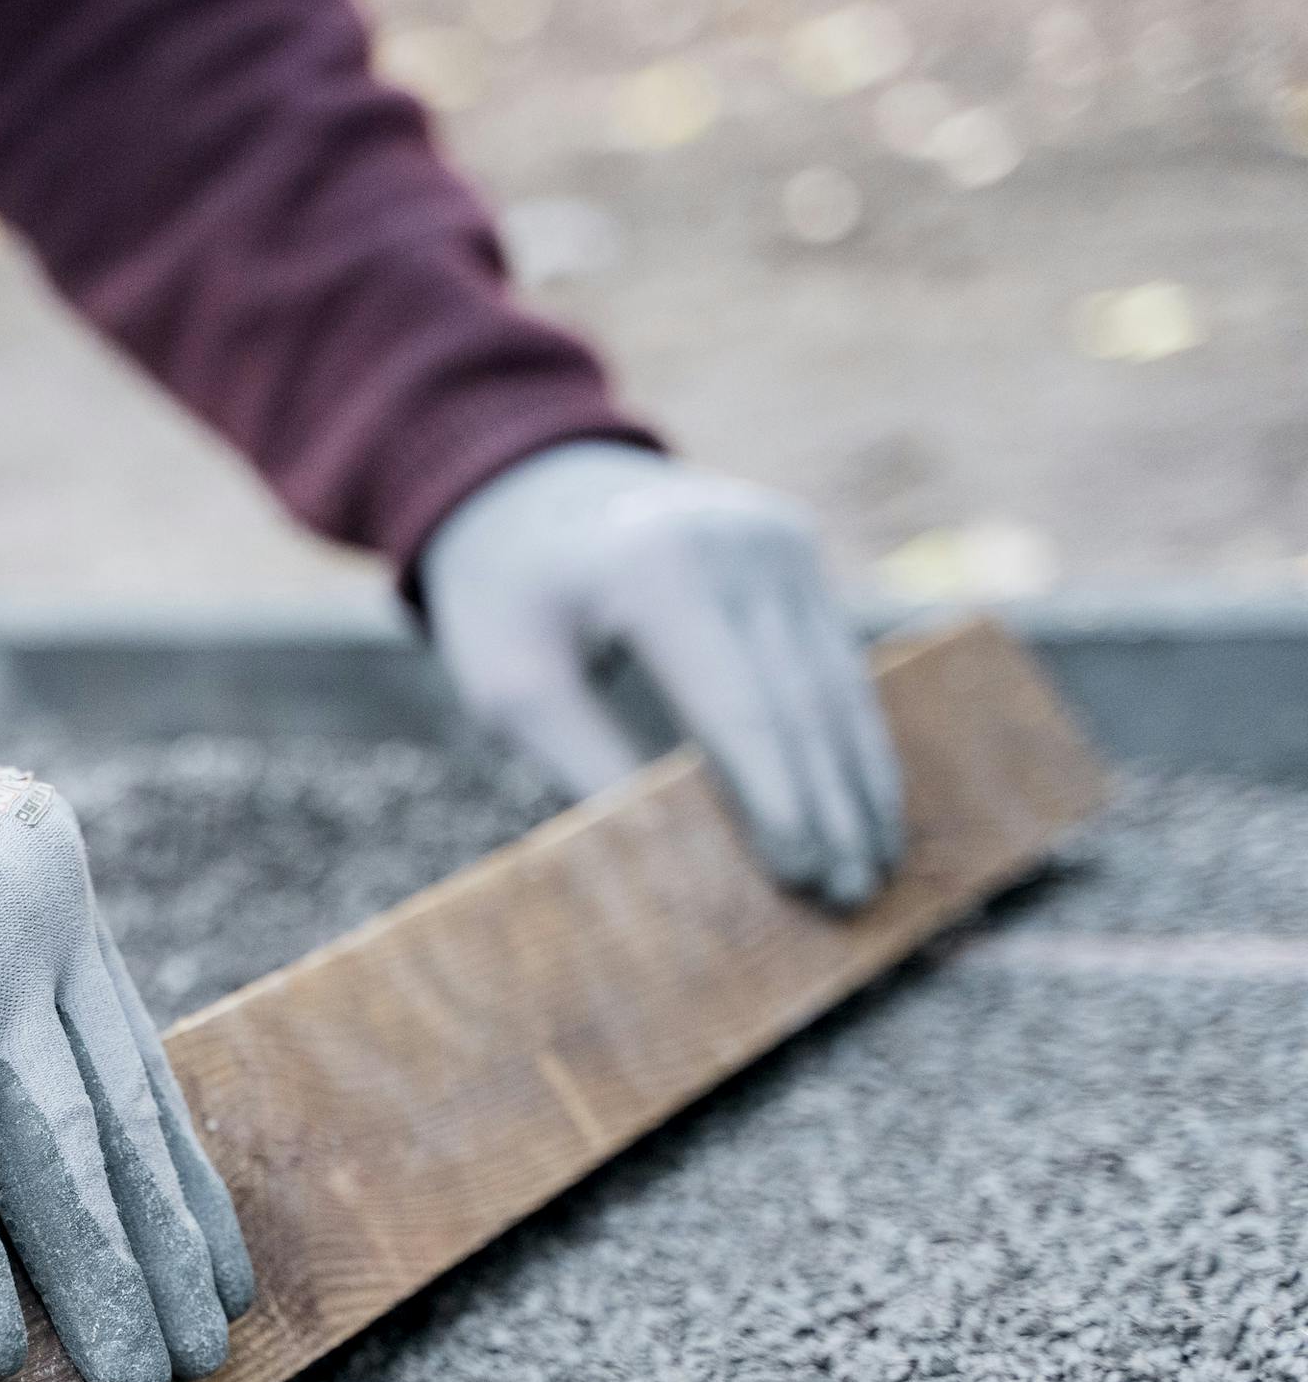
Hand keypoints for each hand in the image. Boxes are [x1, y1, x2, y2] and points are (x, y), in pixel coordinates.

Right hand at [0, 698, 253, 1381]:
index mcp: (50, 877)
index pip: (136, 1056)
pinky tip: (1, 1352)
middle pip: (118, 1111)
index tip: (219, 1267)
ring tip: (142, 1381)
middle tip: (205, 1353)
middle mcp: (39, 904)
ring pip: (60, 1147)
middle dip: (164, 1246)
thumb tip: (16, 1138)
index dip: (180, 1176)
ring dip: (104, 1277)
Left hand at [421, 442, 903, 907]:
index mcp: (655, 568)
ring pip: (838, 681)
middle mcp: (735, 544)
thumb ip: (584, 763)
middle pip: (801, 700)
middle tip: (849, 898)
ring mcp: (776, 539)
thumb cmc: (506, 601)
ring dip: (860, 780)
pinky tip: (868, 804)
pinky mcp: (796, 549)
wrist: (526, 483)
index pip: (737, 707)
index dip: (774, 800)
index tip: (798, 876)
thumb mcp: (511, 683)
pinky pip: (836, 657)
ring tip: (874, 868)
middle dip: (830, 807)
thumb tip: (667, 861)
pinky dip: (852, 736)